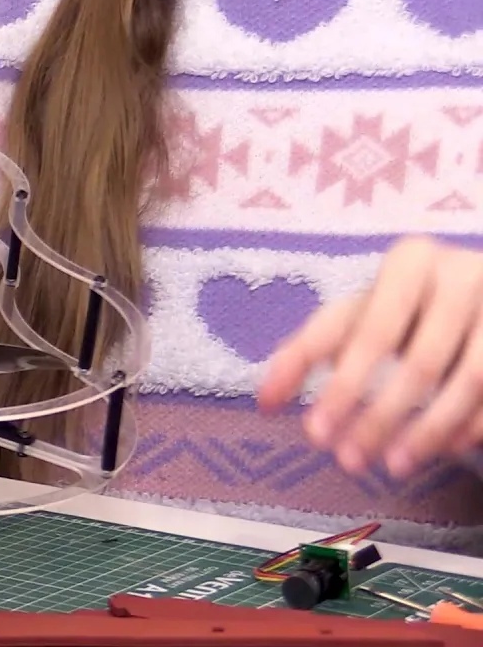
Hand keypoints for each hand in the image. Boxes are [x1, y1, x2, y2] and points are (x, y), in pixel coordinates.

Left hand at [258, 236, 482, 478]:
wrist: (479, 288)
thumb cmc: (402, 306)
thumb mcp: (356, 315)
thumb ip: (308, 350)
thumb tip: (265, 403)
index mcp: (411, 260)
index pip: (367, 333)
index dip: (341, 388)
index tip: (314, 435)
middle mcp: (462, 274)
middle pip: (419, 363)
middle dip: (380, 419)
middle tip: (349, 462)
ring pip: (468, 380)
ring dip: (427, 432)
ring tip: (394, 467)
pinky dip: (472, 424)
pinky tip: (447, 451)